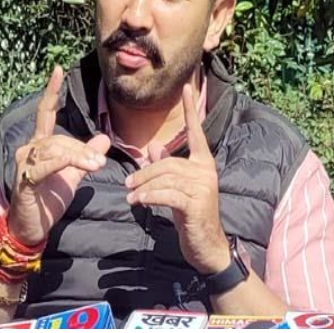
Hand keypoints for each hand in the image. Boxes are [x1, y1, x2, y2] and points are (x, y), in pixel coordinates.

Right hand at [8, 66, 110, 245]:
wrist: (31, 227)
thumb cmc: (48, 199)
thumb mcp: (73, 175)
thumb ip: (86, 155)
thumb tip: (104, 137)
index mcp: (40, 144)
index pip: (46, 112)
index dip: (51, 91)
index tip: (57, 70)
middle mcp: (29, 149)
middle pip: (59, 138)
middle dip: (82, 149)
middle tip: (100, 162)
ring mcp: (25, 164)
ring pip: (54, 150)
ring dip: (78, 157)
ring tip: (95, 166)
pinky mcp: (24, 180)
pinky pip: (43, 167)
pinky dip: (60, 163)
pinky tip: (72, 164)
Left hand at [125, 84, 229, 273]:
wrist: (207, 246)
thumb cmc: (191, 216)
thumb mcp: (177, 188)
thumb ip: (168, 166)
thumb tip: (154, 146)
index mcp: (203, 163)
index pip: (196, 132)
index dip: (191, 109)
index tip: (187, 87)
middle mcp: (206, 170)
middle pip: (167, 163)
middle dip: (144, 173)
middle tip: (127, 184)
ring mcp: (203, 186)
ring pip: (164, 178)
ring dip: (143, 187)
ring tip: (130, 196)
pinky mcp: (196, 203)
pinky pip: (166, 194)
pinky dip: (149, 197)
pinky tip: (139, 202)